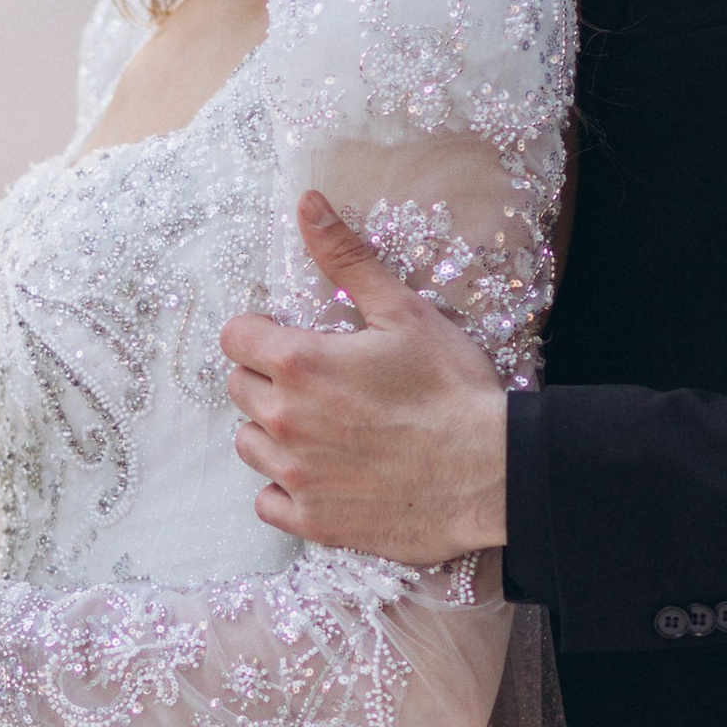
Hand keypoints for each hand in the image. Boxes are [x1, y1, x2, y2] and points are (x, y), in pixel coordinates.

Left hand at [220, 195, 509, 565]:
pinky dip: (287, 489)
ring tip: (323, 427)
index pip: (235, 338)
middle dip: (268, 379)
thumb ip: (346, 259)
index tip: (288, 337)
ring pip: (250, 445)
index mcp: (300, 364)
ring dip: (274, 432)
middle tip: (318, 382)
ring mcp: (297, 476)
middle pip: (239, 389)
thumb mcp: (404, 311)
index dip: (260, 332)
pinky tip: (324, 474)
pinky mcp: (314, 521)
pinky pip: (269, 502)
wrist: (492, 473)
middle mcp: (285, 421)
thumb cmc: (452, 390)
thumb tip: (307, 204)